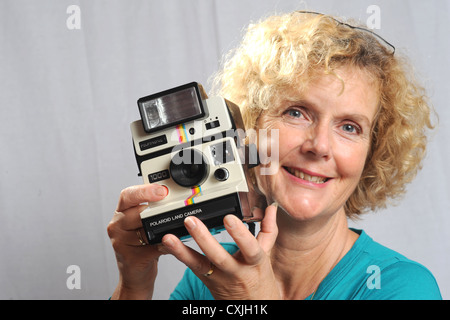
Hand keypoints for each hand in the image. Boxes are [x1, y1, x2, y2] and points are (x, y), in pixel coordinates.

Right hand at [107, 184, 167, 298]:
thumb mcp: (145, 224)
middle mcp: (117, 225)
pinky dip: (166, 245)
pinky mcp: (130, 258)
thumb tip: (179, 200)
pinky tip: (172, 244)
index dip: (145, 191)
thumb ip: (154, 211)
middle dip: (157, 210)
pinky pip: (152, 248)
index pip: (128, 195)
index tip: (162, 191)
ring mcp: (120, 242)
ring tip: (175, 227)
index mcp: (121, 212)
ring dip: (163, 230)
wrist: (136, 274)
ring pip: (145, 231)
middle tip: (172, 207)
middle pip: (137, 212)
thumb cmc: (142, 245)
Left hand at [161, 203, 279, 299]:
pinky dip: (179, 254)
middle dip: (204, 239)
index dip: (240, 234)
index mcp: (254, 263)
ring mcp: (218, 278)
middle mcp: (235, 272)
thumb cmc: (260, 279)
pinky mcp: (206, 281)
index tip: (229, 218)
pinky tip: (167, 243)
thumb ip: (268, 229)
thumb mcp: (267, 254)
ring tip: (170, 236)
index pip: (250, 248)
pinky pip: (191, 268)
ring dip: (182, 250)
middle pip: (219, 257)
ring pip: (199, 265)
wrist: (252, 307)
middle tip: (191, 221)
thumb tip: (271, 208)